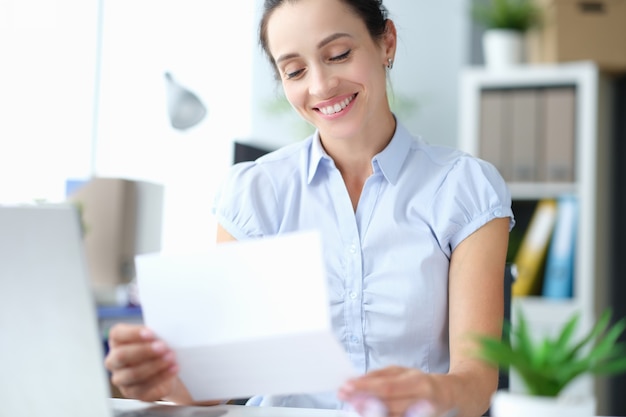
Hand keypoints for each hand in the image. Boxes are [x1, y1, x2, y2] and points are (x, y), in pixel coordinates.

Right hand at [104, 323, 179, 401]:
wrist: (165, 370)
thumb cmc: (157, 349)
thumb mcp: (156, 339)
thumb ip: (155, 335)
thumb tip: (164, 333)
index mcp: (117, 341)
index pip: (117, 334)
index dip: (133, 333)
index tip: (151, 333)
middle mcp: (113, 360)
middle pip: (122, 355)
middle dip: (144, 351)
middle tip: (163, 347)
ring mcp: (120, 378)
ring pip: (133, 374)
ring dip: (155, 365)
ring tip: (170, 358)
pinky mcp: (130, 392)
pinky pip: (143, 387)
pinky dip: (161, 377)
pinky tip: (172, 369)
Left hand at [338, 366, 454, 416]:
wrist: (446, 396)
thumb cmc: (419, 382)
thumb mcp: (401, 372)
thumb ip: (379, 376)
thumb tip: (356, 380)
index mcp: (417, 382)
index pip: (387, 386)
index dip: (366, 387)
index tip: (347, 386)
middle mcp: (421, 400)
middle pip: (388, 404)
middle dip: (363, 402)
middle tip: (345, 398)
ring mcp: (420, 415)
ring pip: (392, 416)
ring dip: (368, 412)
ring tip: (351, 406)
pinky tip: (367, 413)